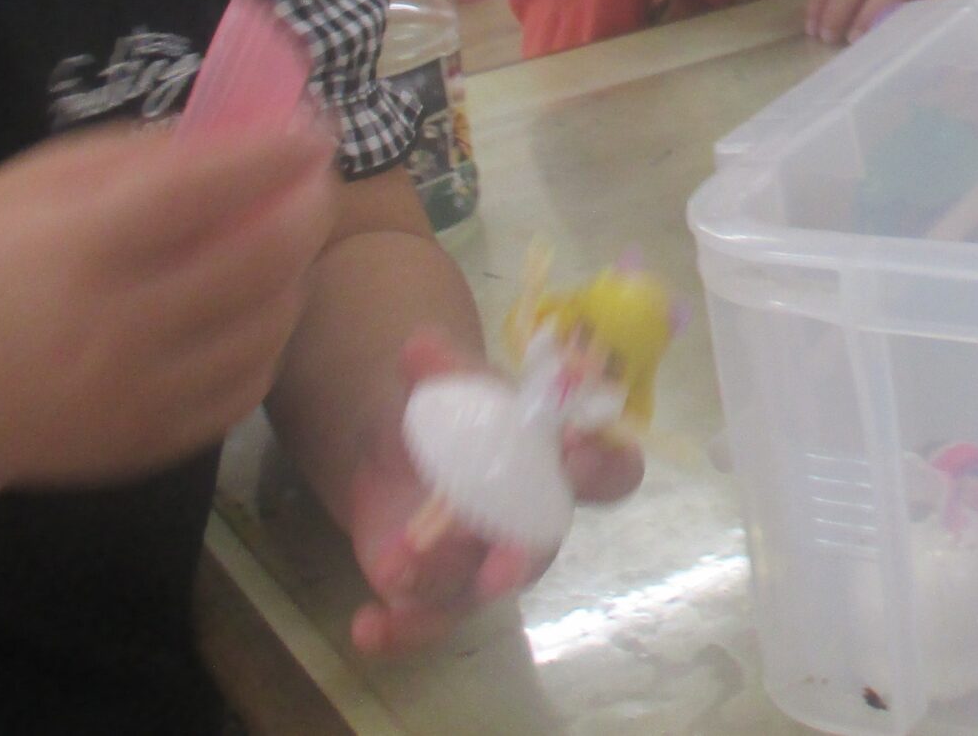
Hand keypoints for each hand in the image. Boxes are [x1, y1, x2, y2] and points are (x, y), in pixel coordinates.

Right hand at [0, 120, 338, 489]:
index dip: (271, 155)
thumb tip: (240, 137)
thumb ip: (137, 158)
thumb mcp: (29, 187)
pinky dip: (269, 336)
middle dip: (307, 206)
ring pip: (270, 325)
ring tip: (283, 236)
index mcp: (72, 251)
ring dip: (296, 270)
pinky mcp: (152, 445)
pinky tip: (254, 305)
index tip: (311, 127)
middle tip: (315, 175)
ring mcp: (138, 399)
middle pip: (259, 261)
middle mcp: (112, 332)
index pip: (201, 192)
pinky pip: (249, 385)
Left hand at [346, 330, 643, 656]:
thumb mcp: (454, 382)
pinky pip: (431, 621)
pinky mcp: (442, 592)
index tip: (576, 452)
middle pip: (542, 543)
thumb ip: (444, 368)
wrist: (406, 452)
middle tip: (498, 568)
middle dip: (521, 556)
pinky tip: (366, 626)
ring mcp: (489, 562)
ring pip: (475, 585)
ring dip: (437, 577)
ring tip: (394, 565)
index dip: (602, 466)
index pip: (611, 471)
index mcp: (559, 461)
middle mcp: (535, 520)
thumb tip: (418, 347)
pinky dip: (400, 630)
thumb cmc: (460, 414)